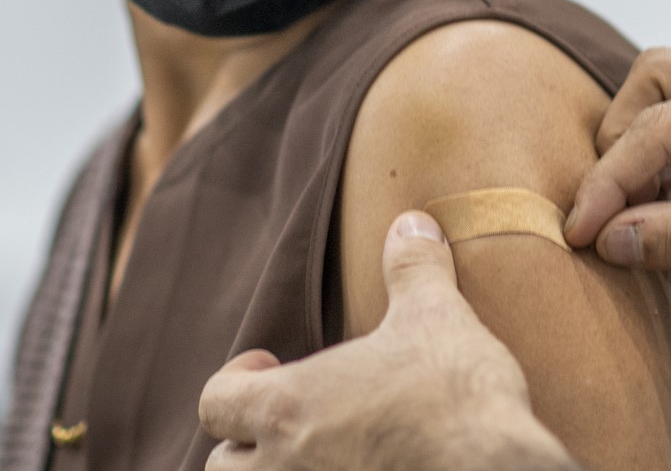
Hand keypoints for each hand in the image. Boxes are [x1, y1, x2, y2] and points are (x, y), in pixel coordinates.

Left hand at [198, 211, 578, 470]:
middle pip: (222, 465)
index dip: (237, 381)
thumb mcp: (436, 317)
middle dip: (250, 441)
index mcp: (286, 409)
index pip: (214, 401)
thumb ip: (413, 268)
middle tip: (297, 417)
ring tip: (322, 453)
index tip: (270, 366)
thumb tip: (412, 224)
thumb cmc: (456, 398)